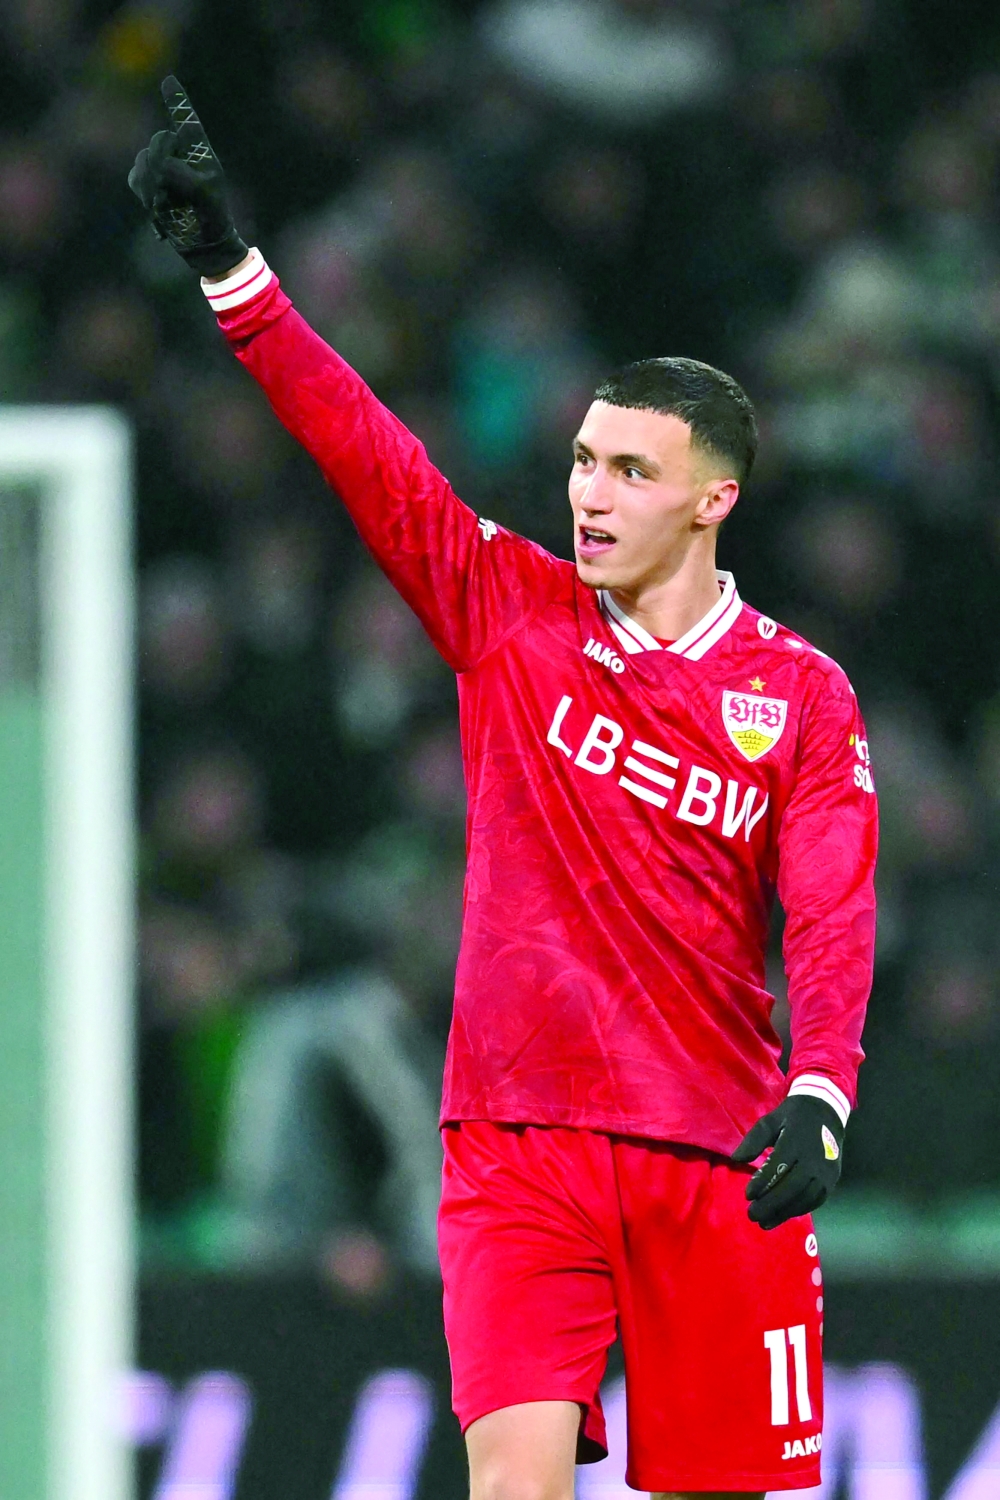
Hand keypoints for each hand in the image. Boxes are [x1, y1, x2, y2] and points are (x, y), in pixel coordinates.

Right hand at [128, 76, 247, 277]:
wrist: (203, 244)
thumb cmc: (211, 217)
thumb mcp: (202, 194)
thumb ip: (179, 174)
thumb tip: (156, 167)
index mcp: (199, 151)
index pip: (187, 121)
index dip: (177, 100)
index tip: (169, 81)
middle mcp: (179, 154)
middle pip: (158, 142)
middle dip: (161, 166)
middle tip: (171, 193)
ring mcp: (161, 167)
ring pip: (143, 161)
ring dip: (153, 187)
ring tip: (169, 207)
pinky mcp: (146, 183)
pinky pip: (134, 179)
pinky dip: (145, 197)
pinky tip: (160, 213)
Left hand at [731, 1094, 844, 1229]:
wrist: (827, 1112)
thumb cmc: (792, 1117)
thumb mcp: (770, 1120)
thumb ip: (753, 1140)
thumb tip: (736, 1159)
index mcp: (796, 1141)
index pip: (779, 1166)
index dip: (763, 1182)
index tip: (748, 1195)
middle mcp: (814, 1159)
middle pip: (792, 1187)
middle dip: (771, 1204)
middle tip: (752, 1215)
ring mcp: (826, 1172)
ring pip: (805, 1198)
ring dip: (784, 1212)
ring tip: (764, 1222)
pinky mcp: (832, 1180)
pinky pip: (815, 1200)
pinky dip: (798, 1210)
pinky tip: (782, 1216)